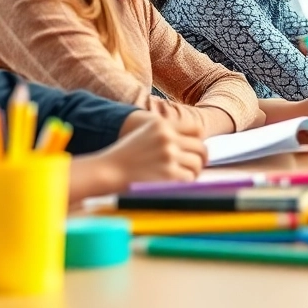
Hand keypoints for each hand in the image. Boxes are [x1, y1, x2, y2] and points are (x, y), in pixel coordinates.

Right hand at [89, 112, 207, 190]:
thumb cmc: (125, 155)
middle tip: (196, 165)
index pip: (197, 129)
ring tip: (186, 175)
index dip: (199, 141)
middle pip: (200, 147)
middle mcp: (167, 138)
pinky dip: (187, 181)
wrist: (107, 171)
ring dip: (194, 171)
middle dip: (200, 158)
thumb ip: (167, 132)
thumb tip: (196, 142)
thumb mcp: (144, 132)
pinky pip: (190, 178)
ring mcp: (168, 156)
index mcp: (162, 125)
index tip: (195, 150)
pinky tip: (178, 183)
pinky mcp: (168, 175)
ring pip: (197, 163)